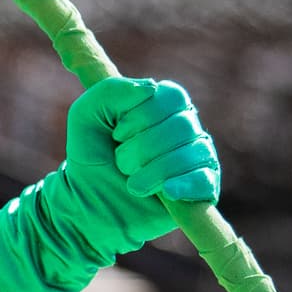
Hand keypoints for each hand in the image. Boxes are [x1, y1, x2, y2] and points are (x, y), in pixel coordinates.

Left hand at [55, 76, 219, 251]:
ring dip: (153, 172)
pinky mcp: (204, 188)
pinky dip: (184, 185)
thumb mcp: (86, 115)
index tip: (116, 133)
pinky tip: (168, 192)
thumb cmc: (91, 156)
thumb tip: (151, 88)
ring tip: (132, 184)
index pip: (171, 97)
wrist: (89, 203)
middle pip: (181, 127)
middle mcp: (187, 126)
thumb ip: (111, 92)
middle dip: (141, 149)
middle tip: (122, 163)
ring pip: (192, 154)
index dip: (140, 117)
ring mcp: (199, 157)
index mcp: (164, 103)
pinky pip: (205, 180)